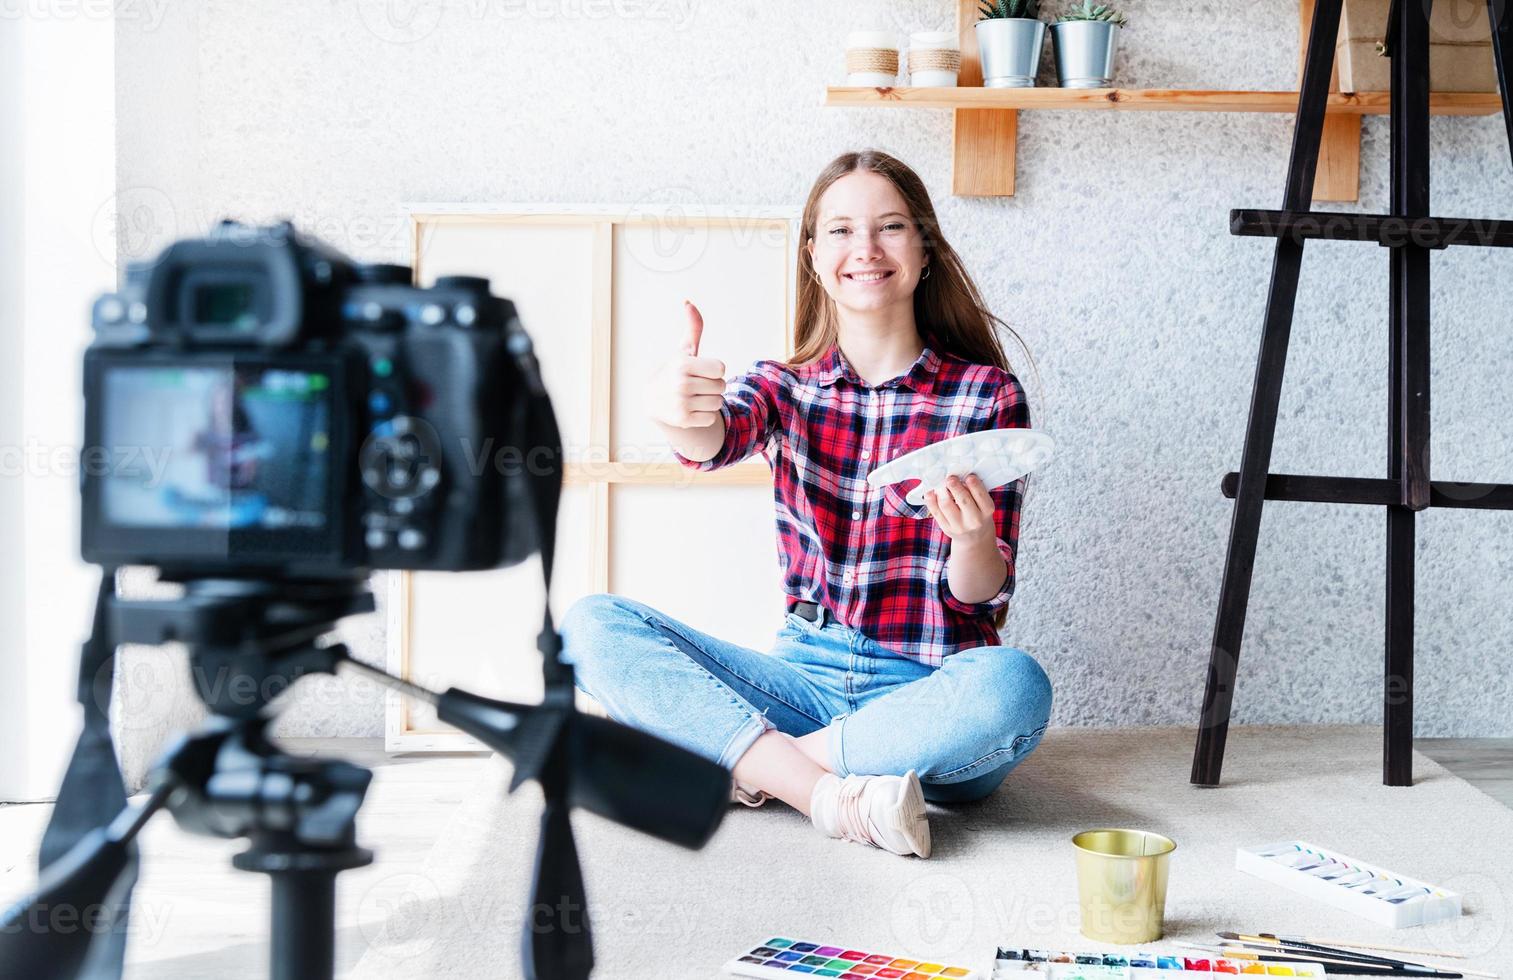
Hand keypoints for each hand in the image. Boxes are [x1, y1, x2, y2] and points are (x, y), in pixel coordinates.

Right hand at [648, 300, 726, 428]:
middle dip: (713, 386)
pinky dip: (704, 415)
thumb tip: (688, 302)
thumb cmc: (675, 371)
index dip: (714, 370)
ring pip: (718, 403)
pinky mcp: (683, 420)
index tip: (701, 371)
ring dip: (709, 401)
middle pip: (721, 386)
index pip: (721, 369)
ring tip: (694, 397)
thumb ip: (693, 328)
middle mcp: (681, 383)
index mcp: (683, 364)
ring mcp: (681, 403)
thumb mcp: (684, 350)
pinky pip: (710, 417)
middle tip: (696, 385)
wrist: (653, 400)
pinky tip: (690, 409)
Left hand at [923, 474, 995, 545]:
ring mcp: (959, 526)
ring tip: (941, 483)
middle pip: (962, 499)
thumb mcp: (983, 504)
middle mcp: (974, 520)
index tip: (968, 476)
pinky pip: (935, 512)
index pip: (980, 495)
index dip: (973, 484)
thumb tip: (958, 475)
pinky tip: (930, 492)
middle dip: (955, 485)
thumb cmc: (978, 514)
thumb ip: (974, 492)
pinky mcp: (946, 528)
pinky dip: (931, 499)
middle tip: (950, 477)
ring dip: (941, 491)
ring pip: (946, 504)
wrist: (974, 538)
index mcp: (987, 511)